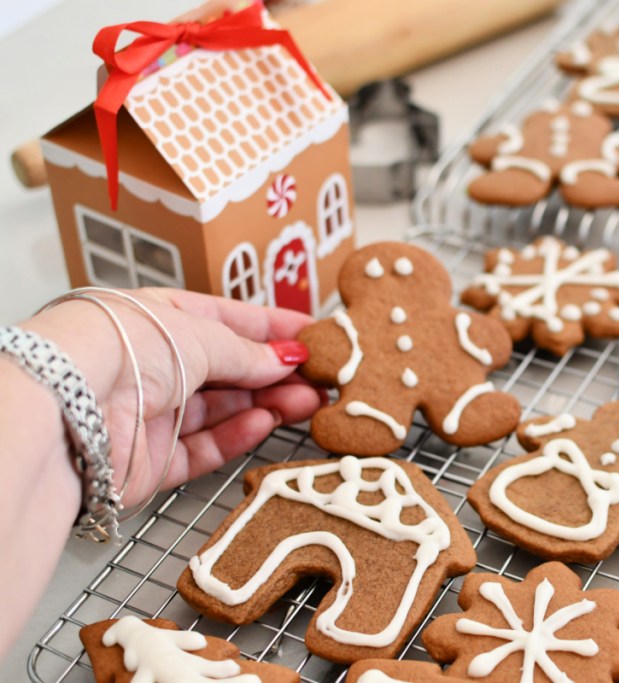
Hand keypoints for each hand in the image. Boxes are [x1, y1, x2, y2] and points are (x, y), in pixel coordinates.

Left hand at [22, 287, 323, 507]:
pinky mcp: (149, 461)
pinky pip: (203, 448)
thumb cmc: (121, 346)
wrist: (68, 406)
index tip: (313, 337)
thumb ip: (248, 352)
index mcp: (158, 318)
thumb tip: (288, 357)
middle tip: (322, 378)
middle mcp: (153, 365)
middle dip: (277, 373)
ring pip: (222, 410)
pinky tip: (267, 423)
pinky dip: (237, 436)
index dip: (271, 329)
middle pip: (228, 370)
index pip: (225, 320)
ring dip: (268, 404)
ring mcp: (151, 413)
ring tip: (308, 401)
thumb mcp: (200, 335)